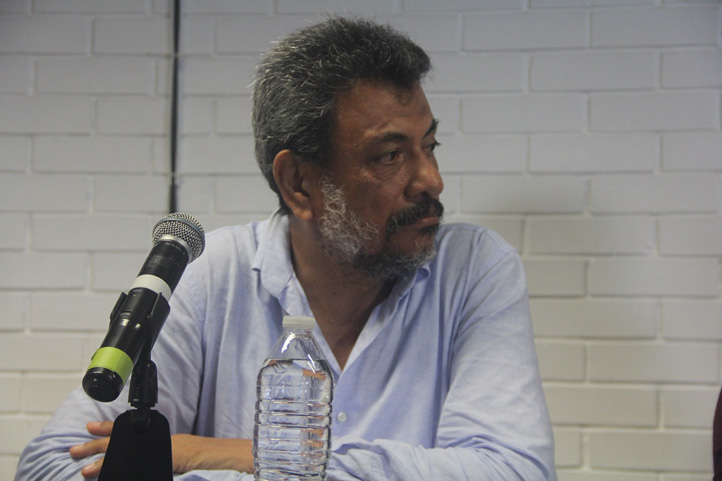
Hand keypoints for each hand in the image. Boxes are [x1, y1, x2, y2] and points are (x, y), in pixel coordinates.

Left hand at [70, 421, 253, 477]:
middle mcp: (163, 442)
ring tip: (83, 471)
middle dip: (98, 445)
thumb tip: (155, 462)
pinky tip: (108, 476)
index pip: (134, 433)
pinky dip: (124, 470)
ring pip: (128, 454)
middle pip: (125, 441)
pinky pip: (142, 464)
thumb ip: (169, 459)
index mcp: (166, 441)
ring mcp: (165, 450)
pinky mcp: (169, 457)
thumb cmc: (213, 462)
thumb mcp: (184, 461)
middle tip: (74, 450)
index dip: (110, 430)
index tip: (91, 426)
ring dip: (104, 463)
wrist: (232, 458)